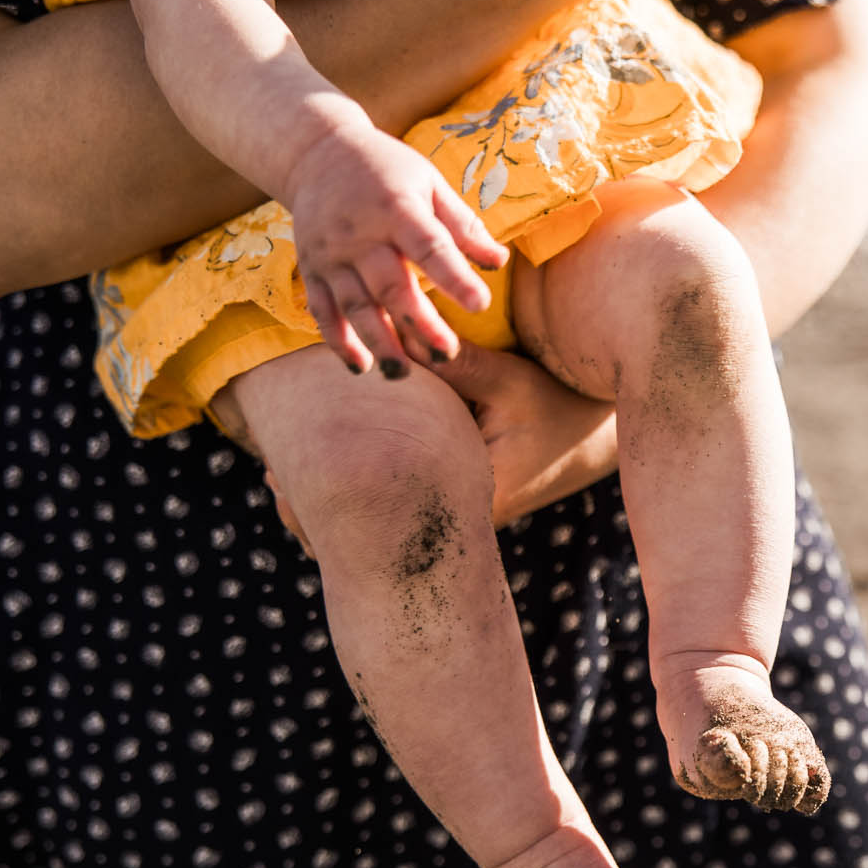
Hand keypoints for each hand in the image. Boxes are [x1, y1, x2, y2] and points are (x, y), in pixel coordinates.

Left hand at [260, 350, 616, 547]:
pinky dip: (372, 489)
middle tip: (272, 485)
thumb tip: (397, 336)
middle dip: (325, 512)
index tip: (282, 484)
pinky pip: (407, 501)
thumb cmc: (555, 404)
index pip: (389, 515)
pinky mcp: (464, 500)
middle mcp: (464, 514)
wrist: (594, 433)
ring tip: (286, 484)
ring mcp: (463, 512)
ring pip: (391, 517)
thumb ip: (454, 362)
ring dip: (346, 501)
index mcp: (471, 493)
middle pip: (382, 531)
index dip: (331, 508)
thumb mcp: (508, 380)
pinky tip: (334, 472)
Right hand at [285, 122, 509, 376]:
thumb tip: (499, 262)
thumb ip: (462, 225)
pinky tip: (361, 366)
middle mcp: (360, 234)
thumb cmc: (388, 171)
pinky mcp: (312, 269)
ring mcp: (331, 254)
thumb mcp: (429, 183)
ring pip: (355, 305)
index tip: (481, 304)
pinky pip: (322, 310)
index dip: (454, 277)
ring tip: (403, 375)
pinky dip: (338, 340)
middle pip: (390, 285)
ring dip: (379, 342)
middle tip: (448, 355)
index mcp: (396, 208)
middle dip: (418, 323)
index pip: (429, 246)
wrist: (317, 153)